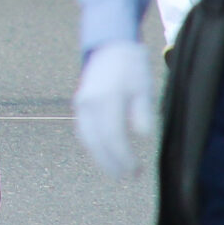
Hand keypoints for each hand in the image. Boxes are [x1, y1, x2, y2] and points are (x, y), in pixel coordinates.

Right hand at [73, 41, 153, 180]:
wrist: (110, 47)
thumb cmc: (132, 68)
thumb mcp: (144, 87)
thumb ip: (142, 111)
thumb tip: (143, 135)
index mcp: (106, 99)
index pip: (113, 136)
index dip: (123, 157)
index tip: (136, 171)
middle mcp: (89, 103)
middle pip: (97, 141)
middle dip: (111, 162)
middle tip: (127, 177)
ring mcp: (81, 104)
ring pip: (87, 138)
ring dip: (100, 157)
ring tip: (116, 171)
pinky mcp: (80, 104)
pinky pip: (84, 130)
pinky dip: (93, 145)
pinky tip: (104, 154)